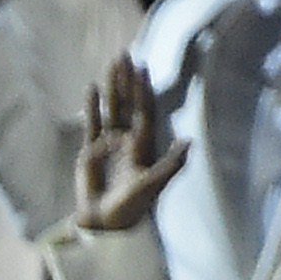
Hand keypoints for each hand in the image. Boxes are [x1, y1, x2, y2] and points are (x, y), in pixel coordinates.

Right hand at [74, 60, 190, 234]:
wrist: (105, 224)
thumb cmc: (132, 207)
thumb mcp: (153, 185)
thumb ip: (171, 164)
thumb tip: (190, 141)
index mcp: (144, 144)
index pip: (144, 110)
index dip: (143, 89)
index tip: (141, 68)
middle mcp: (128, 140)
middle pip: (128, 103)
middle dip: (126, 80)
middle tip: (125, 55)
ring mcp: (109, 145)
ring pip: (111, 108)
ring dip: (111, 87)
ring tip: (110, 64)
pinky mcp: (90, 152)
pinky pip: (92, 124)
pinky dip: (92, 106)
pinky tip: (92, 88)